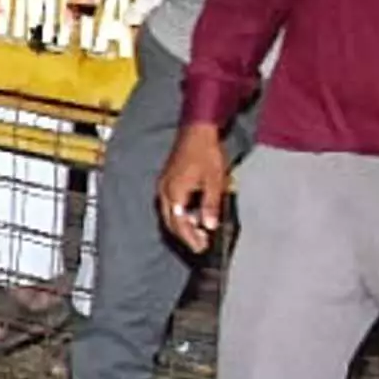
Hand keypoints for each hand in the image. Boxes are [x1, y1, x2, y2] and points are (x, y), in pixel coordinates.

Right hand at [158, 124, 232, 250]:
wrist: (197, 130)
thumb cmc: (206, 153)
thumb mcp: (214, 181)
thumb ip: (211, 205)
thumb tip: (209, 226)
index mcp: (174, 193)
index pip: (179, 223)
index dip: (190, 238)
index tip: (202, 248)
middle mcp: (164, 191)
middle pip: (171, 221)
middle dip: (185, 234)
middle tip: (201, 244)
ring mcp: (164, 186)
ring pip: (169, 213)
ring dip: (183, 224)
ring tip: (199, 230)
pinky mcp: (167, 181)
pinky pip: (169, 204)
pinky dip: (180, 213)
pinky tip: (193, 213)